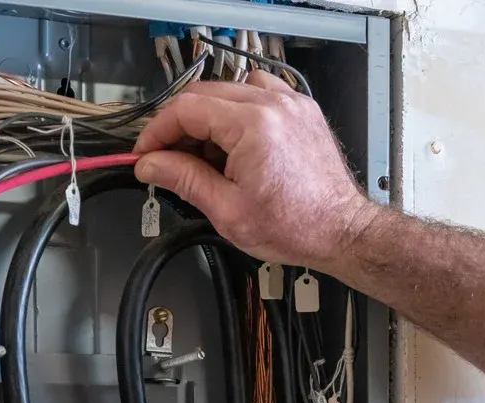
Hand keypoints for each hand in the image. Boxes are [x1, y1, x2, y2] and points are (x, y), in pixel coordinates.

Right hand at [133, 71, 380, 272]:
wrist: (339, 230)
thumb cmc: (293, 227)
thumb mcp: (226, 210)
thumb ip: (184, 180)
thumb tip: (150, 166)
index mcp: (252, 125)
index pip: (186, 109)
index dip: (157, 131)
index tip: (145, 154)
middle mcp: (272, 103)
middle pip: (205, 95)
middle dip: (178, 127)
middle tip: (165, 160)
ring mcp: (290, 102)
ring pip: (229, 91)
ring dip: (207, 119)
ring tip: (204, 158)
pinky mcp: (300, 109)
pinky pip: (258, 93)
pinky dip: (237, 113)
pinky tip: (234, 144)